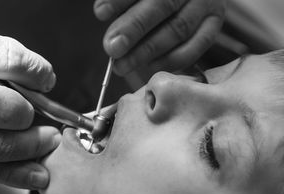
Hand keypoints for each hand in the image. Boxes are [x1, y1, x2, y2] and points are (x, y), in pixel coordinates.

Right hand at [0, 20, 59, 188]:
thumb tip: (39, 76)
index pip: (9, 60)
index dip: (37, 72)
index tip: (45, 79)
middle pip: (6, 110)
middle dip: (34, 116)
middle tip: (49, 120)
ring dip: (32, 149)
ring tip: (49, 144)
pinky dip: (13, 175)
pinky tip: (35, 176)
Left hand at [94, 0, 226, 74]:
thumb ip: (122, 0)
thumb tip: (102, 12)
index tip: (100, 13)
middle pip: (162, 5)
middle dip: (133, 29)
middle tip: (111, 49)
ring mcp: (207, 4)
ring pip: (178, 29)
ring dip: (146, 51)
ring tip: (122, 65)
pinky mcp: (213, 24)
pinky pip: (194, 47)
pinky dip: (169, 60)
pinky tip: (148, 66)